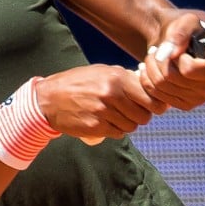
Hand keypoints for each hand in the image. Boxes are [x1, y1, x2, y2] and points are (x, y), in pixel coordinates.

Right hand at [34, 65, 168, 140]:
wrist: (49, 99)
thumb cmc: (78, 82)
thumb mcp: (102, 71)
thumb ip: (125, 78)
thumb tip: (150, 85)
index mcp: (116, 78)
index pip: (150, 97)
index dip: (155, 104)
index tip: (153, 106)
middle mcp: (111, 94)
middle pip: (144, 115)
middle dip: (141, 115)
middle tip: (132, 112)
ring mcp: (103, 112)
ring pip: (132, 126)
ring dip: (128, 124)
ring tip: (116, 116)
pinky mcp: (95, 127)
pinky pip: (118, 133)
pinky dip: (116, 130)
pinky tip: (107, 123)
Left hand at [138, 12, 204, 110]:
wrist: (176, 43)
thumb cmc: (186, 29)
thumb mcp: (186, 21)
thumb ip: (181, 33)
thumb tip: (172, 54)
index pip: (189, 70)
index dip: (178, 57)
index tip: (178, 48)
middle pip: (171, 78)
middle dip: (158, 59)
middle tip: (155, 49)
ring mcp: (197, 100)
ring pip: (160, 86)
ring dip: (150, 67)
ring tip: (151, 55)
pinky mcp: (182, 105)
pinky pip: (155, 96)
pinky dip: (146, 79)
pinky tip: (148, 68)